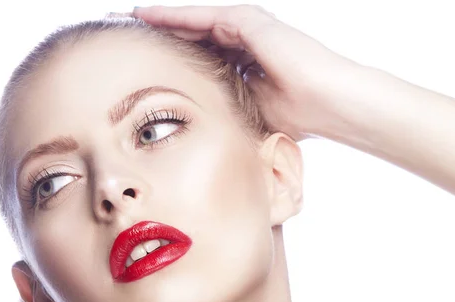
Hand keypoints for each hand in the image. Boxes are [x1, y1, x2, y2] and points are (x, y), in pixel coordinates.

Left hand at [130, 4, 363, 140]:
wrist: (329, 104)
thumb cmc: (298, 117)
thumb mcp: (250, 115)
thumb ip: (227, 111)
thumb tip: (205, 133)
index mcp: (243, 63)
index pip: (198, 58)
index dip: (170, 60)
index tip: (142, 67)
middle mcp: (242, 42)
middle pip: (191, 36)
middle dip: (158, 36)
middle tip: (124, 35)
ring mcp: (245, 28)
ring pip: (191, 22)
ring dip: (158, 20)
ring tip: (126, 19)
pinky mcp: (247, 20)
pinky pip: (200, 17)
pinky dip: (172, 15)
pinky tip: (145, 15)